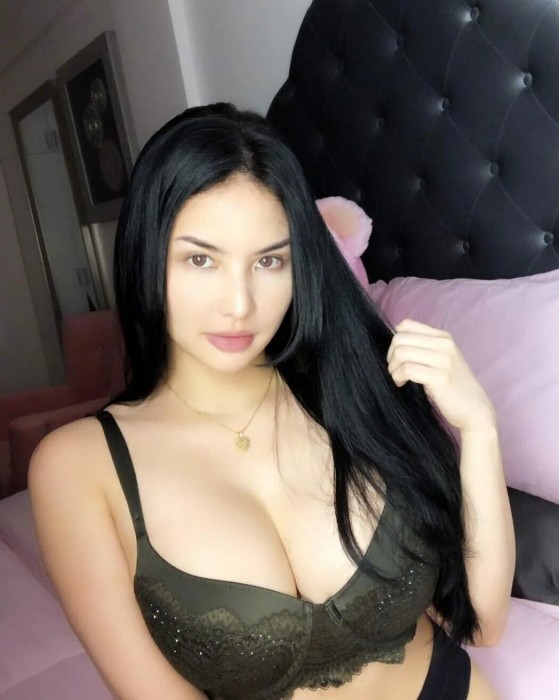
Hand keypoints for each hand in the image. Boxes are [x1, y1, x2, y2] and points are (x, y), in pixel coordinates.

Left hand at [386, 318, 495, 433]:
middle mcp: (445, 344)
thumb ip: (423, 347)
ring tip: (398, 378)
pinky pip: (407, 370)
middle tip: (395, 370)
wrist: (474, 409)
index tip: (398, 357)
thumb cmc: (452, 386)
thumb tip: (395, 342)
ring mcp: (444, 360)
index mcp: (443, 337)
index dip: (395, 341)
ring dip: (393, 368)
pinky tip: (402, 384)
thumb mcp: (441, 360)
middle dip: (391, 356)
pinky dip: (398, 377)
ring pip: (401, 353)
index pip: (406, 325)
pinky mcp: (440, 377)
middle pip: (400, 339)